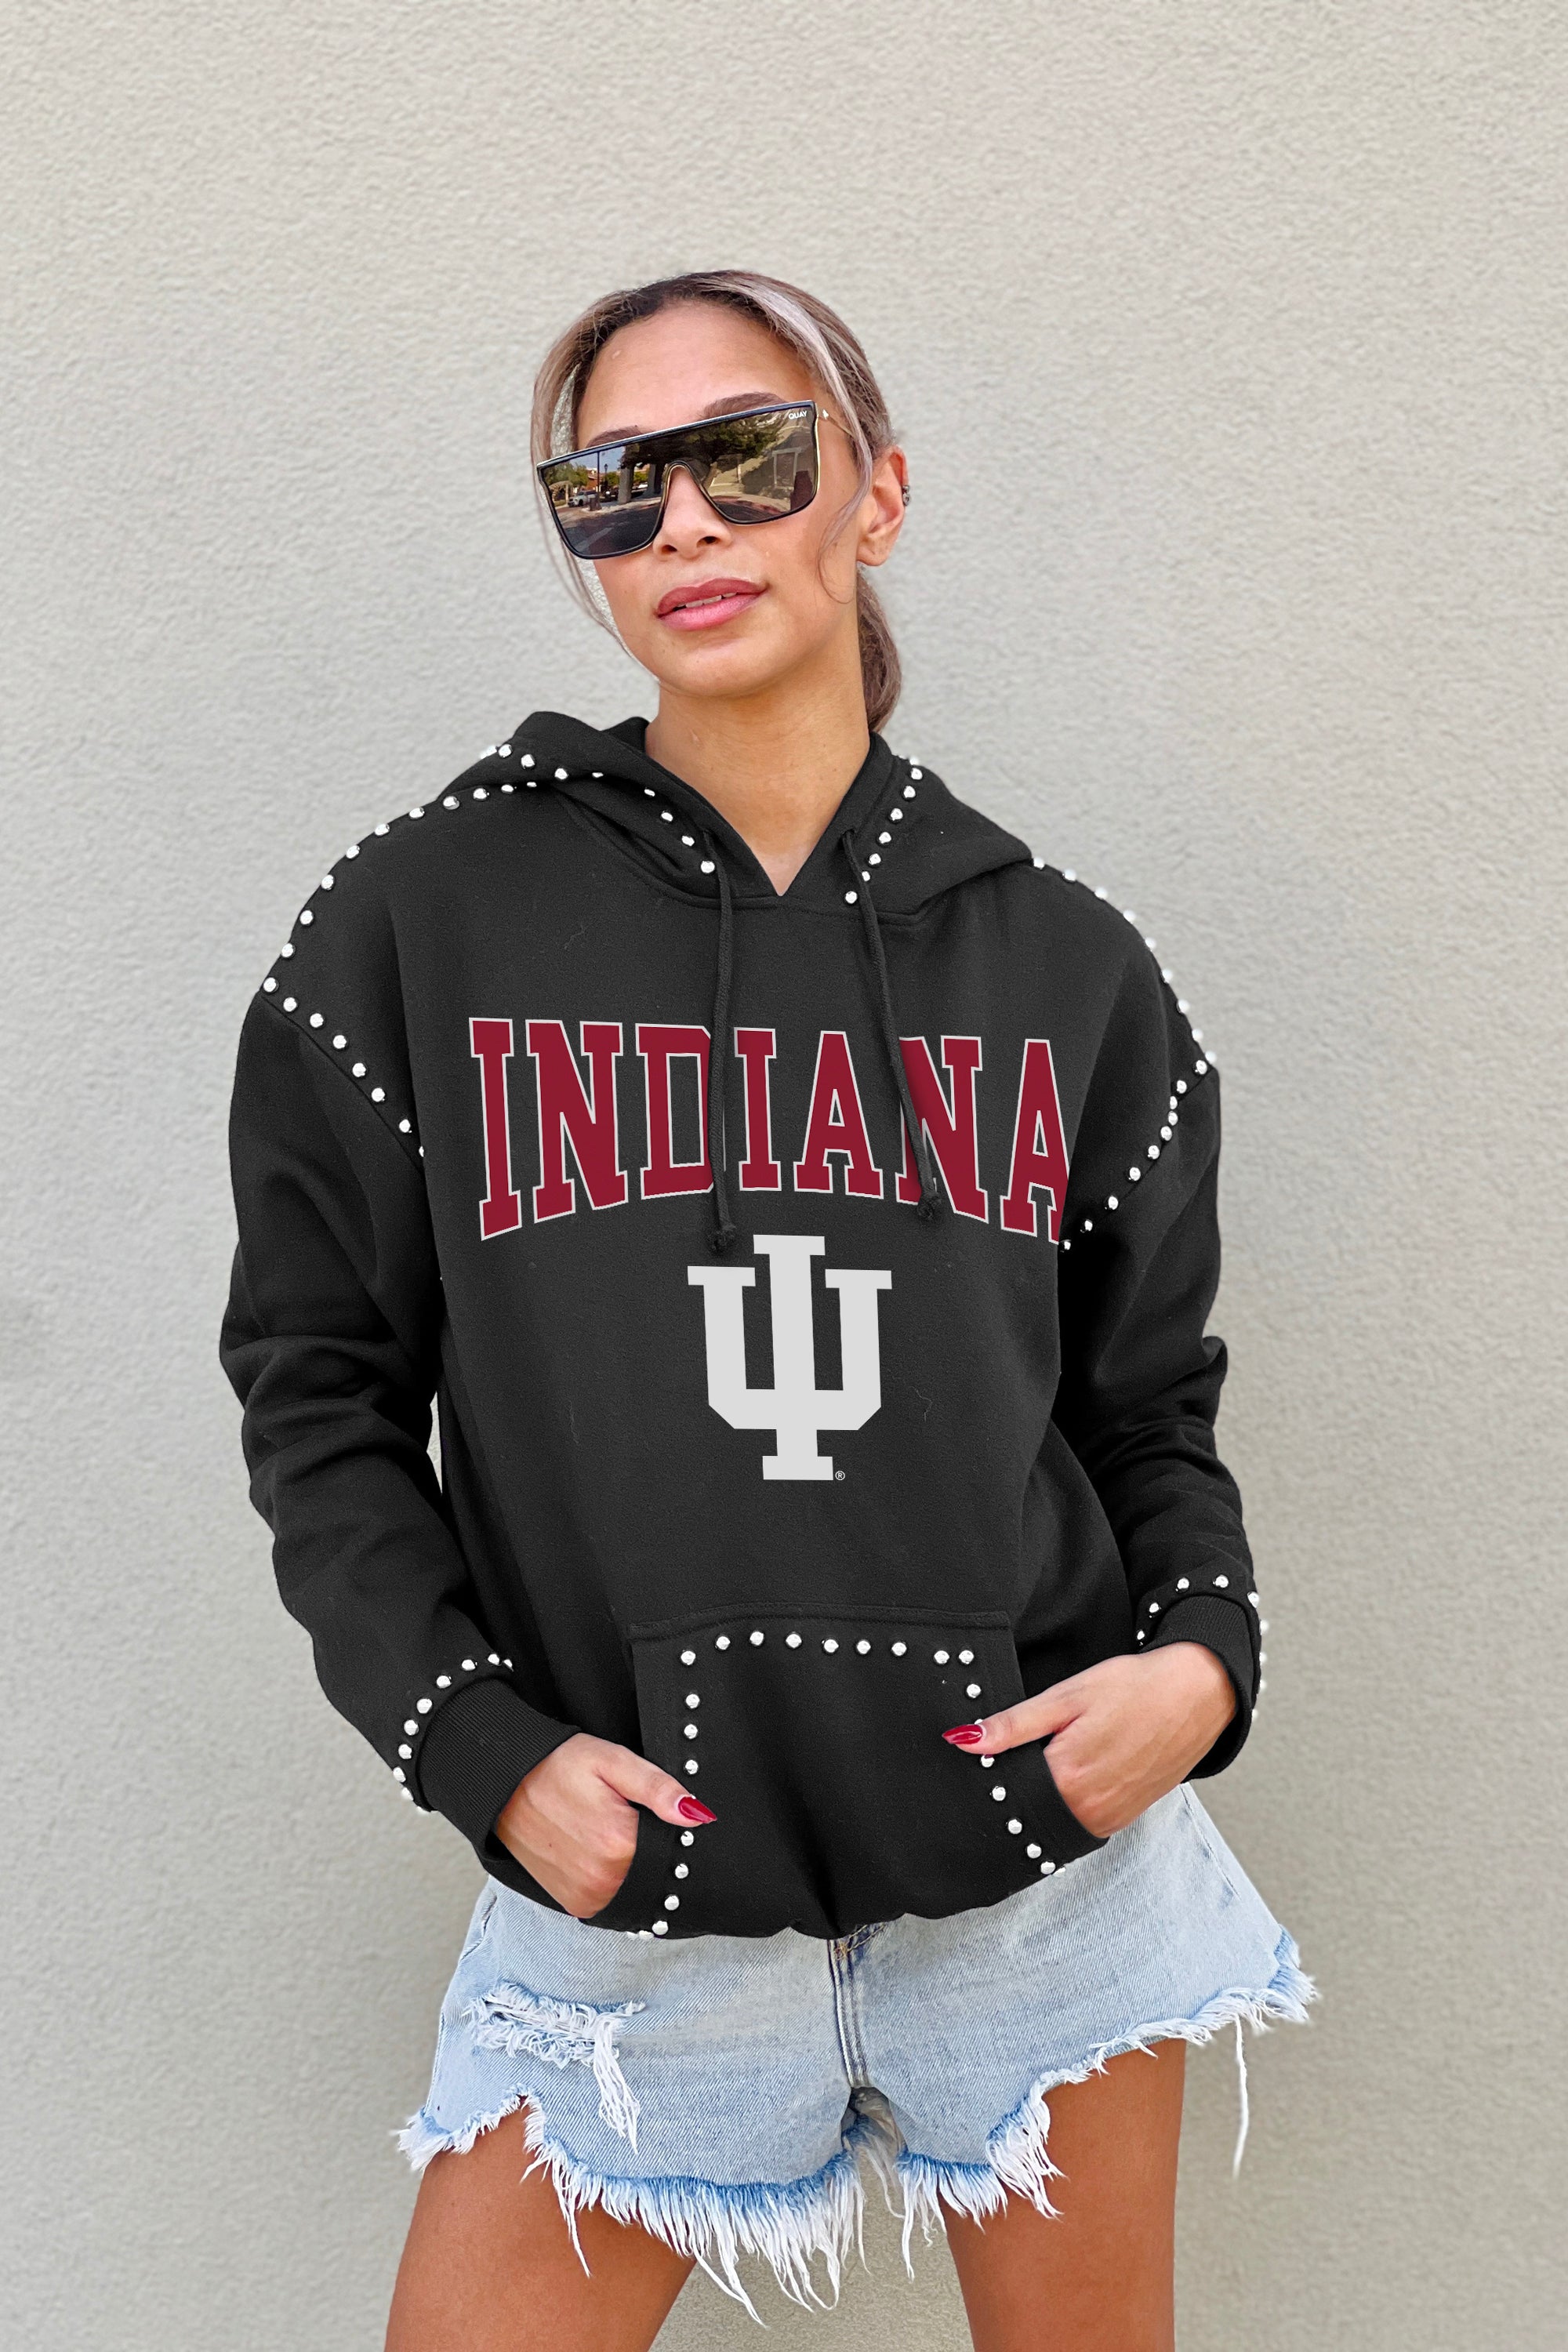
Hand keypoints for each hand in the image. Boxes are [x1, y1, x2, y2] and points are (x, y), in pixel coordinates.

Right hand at [495, 1733, 713, 1918]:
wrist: (505, 1784)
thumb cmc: (558, 1766)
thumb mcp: (612, 1761)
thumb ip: (657, 1788)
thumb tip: (697, 1814)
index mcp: (619, 1845)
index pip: (671, 1850)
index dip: (667, 1830)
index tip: (650, 1813)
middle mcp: (602, 1880)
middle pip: (652, 1870)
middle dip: (646, 1847)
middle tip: (620, 1817)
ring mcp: (586, 1897)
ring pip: (632, 1886)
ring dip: (627, 1865)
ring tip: (603, 1830)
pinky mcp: (574, 1904)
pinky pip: (611, 1897)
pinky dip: (610, 1878)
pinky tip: (595, 1850)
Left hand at [943, 1643, 1236, 1839]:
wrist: (1198, 1695)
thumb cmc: (1135, 1688)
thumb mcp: (1067, 1696)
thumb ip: (1014, 1724)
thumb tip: (961, 1740)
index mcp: (1067, 1777)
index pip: (1006, 1794)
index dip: (988, 1779)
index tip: (978, 1766)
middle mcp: (1089, 1809)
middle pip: (1028, 1813)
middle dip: (1012, 1794)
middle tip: (1009, 1761)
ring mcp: (1110, 1819)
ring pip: (1054, 1821)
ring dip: (1040, 1802)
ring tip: (1042, 1765)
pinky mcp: (1124, 1818)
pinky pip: (1081, 1823)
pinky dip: (1068, 1805)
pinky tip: (1069, 1778)